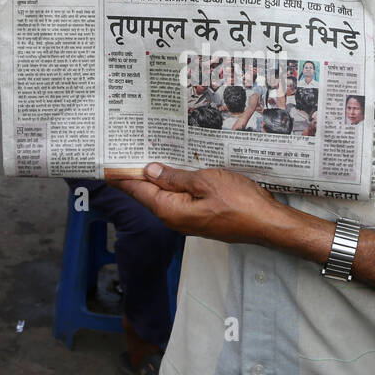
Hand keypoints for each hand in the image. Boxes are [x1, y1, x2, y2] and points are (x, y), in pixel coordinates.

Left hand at [113, 163, 287, 244]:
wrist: (267, 223)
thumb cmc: (240, 203)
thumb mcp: (206, 181)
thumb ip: (176, 177)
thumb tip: (151, 170)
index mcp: (170, 210)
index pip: (138, 191)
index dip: (121, 176)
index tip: (107, 163)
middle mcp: (175, 218)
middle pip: (148, 193)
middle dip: (136, 173)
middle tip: (124, 150)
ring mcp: (188, 219)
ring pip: (164, 195)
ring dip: (156, 176)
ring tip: (145, 154)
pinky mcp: (201, 216)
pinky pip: (180, 198)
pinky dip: (173, 183)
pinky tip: (174, 169)